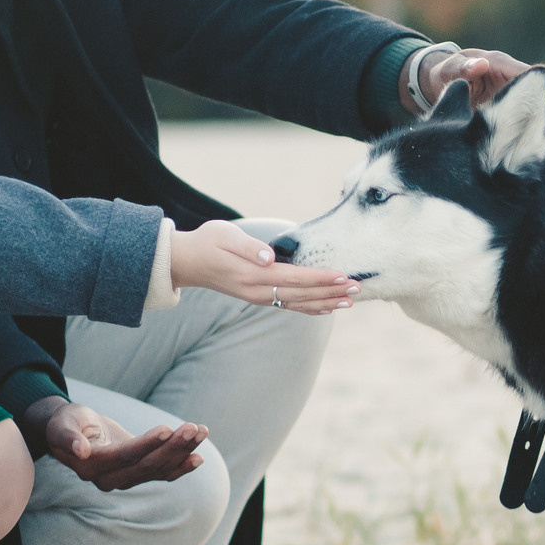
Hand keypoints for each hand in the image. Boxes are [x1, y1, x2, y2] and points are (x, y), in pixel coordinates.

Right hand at [25, 395, 210, 489]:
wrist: (70, 432)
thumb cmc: (65, 423)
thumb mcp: (62, 425)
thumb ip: (68, 438)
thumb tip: (80, 451)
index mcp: (91, 467)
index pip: (125, 457)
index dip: (147, 444)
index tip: (168, 428)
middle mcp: (108, 479)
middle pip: (147, 465)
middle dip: (173, 447)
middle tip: (194, 427)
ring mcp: (124, 480)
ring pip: (158, 469)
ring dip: (182, 451)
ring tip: (201, 431)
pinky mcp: (136, 474)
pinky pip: (161, 475)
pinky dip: (181, 467)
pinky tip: (199, 458)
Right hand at [169, 219, 355, 312]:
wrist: (187, 262)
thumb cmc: (207, 242)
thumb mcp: (224, 236)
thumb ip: (248, 246)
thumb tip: (268, 257)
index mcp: (253, 275)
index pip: (295, 278)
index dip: (320, 277)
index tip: (342, 275)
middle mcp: (259, 292)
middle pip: (303, 294)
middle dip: (331, 291)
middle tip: (358, 287)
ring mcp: (259, 298)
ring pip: (299, 304)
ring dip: (326, 302)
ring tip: (351, 300)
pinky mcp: (259, 298)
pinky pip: (290, 306)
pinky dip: (311, 308)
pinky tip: (327, 308)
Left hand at [414, 47, 544, 140]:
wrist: (442, 78)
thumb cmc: (445, 72)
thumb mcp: (448, 69)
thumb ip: (462, 68)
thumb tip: (478, 64)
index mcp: (503, 66)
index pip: (532, 80)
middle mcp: (516, 78)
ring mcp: (518, 93)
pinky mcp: (516, 107)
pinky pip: (539, 118)